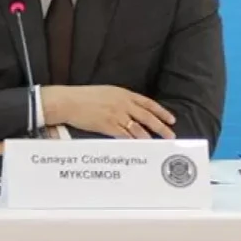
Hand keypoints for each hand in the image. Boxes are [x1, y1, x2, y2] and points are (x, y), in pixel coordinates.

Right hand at [41, 85, 175, 138]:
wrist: (68, 101)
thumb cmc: (84, 97)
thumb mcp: (106, 93)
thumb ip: (120, 100)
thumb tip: (130, 109)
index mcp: (123, 94)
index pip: (148, 103)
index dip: (161, 112)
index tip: (171, 119)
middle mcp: (123, 103)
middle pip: (147, 117)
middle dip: (161, 127)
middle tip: (170, 135)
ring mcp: (116, 115)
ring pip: (138, 128)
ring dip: (149, 137)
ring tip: (157, 144)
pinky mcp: (108, 126)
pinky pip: (125, 136)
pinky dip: (133, 142)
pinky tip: (139, 147)